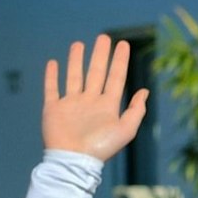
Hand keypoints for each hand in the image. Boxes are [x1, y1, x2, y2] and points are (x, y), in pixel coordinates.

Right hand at [42, 35, 149, 160]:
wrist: (74, 160)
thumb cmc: (101, 147)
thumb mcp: (126, 129)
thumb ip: (136, 110)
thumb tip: (145, 91)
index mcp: (107, 106)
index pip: (115, 78)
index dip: (120, 61)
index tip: (124, 45)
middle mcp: (90, 102)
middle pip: (96, 73)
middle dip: (100, 55)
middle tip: (103, 37)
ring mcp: (72, 104)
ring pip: (75, 77)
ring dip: (76, 61)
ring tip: (78, 44)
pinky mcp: (54, 108)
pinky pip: (52, 88)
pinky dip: (52, 76)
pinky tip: (54, 63)